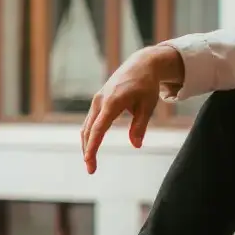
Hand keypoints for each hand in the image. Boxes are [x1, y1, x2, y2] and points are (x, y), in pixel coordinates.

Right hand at [80, 45, 183, 173]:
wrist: (141, 65)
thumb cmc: (146, 85)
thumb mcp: (148, 105)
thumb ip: (140, 125)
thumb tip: (136, 145)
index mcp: (113, 102)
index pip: (99, 128)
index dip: (93, 146)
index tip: (89, 161)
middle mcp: (100, 101)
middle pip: (89, 130)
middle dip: (88, 150)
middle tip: (91, 169)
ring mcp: (97, 100)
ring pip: (87, 126)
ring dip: (87, 144)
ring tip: (91, 162)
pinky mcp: (98, 101)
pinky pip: (90, 120)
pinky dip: (90, 134)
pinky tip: (91, 146)